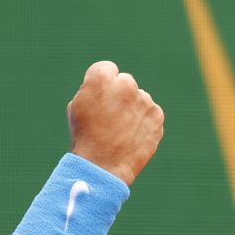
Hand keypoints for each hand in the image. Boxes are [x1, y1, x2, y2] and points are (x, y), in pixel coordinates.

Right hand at [67, 61, 163, 184]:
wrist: (102, 166)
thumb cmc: (85, 135)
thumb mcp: (77, 105)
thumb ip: (93, 87)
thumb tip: (109, 84)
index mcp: (101, 78)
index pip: (107, 68)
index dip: (102, 84)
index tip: (100, 97)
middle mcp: (125, 84)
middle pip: (125, 81)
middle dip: (119, 94)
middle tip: (110, 116)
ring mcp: (144, 99)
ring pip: (139, 98)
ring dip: (132, 108)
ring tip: (120, 130)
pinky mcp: (157, 114)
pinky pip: (149, 112)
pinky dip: (143, 121)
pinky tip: (131, 135)